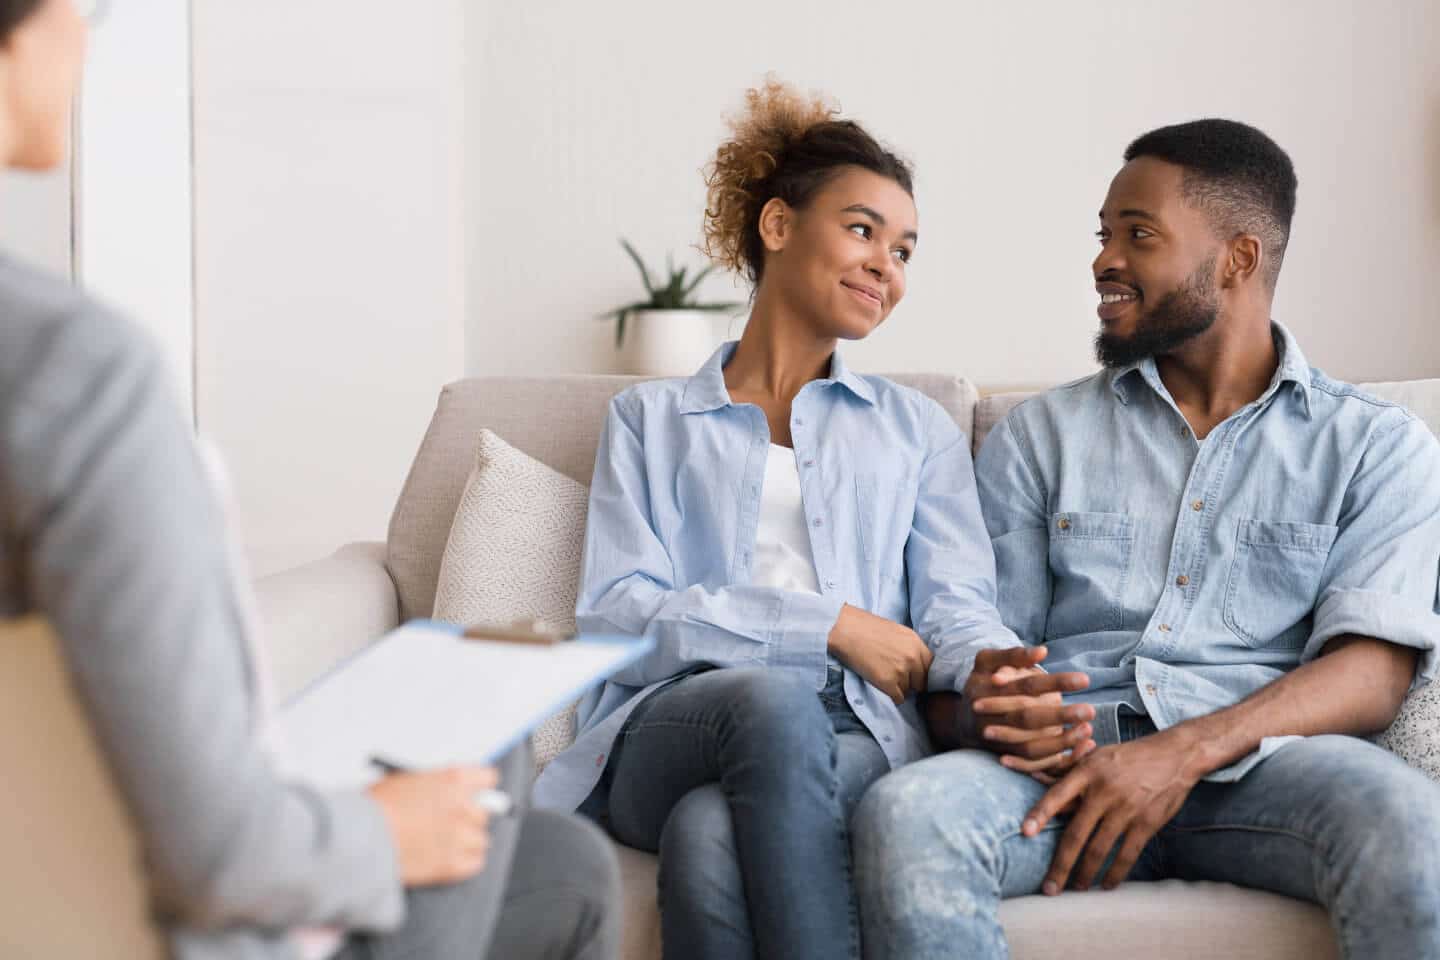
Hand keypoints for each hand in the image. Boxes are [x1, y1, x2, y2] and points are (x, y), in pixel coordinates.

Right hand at [369, 766, 498, 885]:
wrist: (359, 837)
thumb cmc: (373, 808)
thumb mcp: (405, 781)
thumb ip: (433, 787)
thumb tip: (443, 794)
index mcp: (452, 780)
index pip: (487, 779)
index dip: (480, 788)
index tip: (476, 794)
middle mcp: (462, 806)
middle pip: (483, 813)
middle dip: (469, 818)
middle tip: (451, 824)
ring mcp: (459, 836)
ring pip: (481, 840)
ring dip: (467, 842)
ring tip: (445, 845)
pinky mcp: (451, 865)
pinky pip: (475, 863)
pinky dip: (465, 863)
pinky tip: (449, 860)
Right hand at [827, 604, 933, 703]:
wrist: (846, 630)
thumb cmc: (868, 628)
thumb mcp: (898, 632)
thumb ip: (911, 647)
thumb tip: (918, 664)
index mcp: (917, 643)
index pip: (932, 667)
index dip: (923, 673)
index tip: (916, 676)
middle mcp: (913, 658)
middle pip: (922, 682)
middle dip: (912, 682)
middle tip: (898, 678)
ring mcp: (901, 671)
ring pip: (909, 691)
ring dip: (899, 688)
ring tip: (884, 676)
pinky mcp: (888, 682)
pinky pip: (898, 698)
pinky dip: (892, 696)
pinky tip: (882, 685)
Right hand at [927, 647, 1095, 774]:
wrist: (964, 718)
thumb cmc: (983, 682)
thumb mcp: (987, 661)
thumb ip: (1013, 655)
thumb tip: (1043, 651)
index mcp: (987, 689)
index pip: (1026, 685)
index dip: (1055, 682)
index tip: (1085, 680)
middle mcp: (990, 717)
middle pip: (1028, 718)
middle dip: (1060, 716)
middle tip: (1090, 710)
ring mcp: (997, 740)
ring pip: (1029, 747)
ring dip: (1060, 742)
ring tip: (1087, 731)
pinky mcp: (1005, 756)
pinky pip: (1031, 764)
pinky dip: (1056, 759)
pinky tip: (1079, 748)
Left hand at [1022, 726, 1202, 893]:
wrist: (1175, 755)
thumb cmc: (1128, 757)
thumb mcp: (1097, 757)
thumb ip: (1072, 777)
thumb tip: (1042, 790)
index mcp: (1088, 772)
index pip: (1058, 795)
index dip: (1040, 813)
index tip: (1025, 832)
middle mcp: (1104, 792)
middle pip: (1076, 834)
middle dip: (1061, 865)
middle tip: (1049, 888)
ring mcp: (1126, 809)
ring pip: (1099, 849)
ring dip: (1085, 874)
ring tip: (1075, 888)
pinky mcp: (1146, 823)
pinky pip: (1127, 854)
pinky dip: (1115, 873)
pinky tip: (1106, 885)